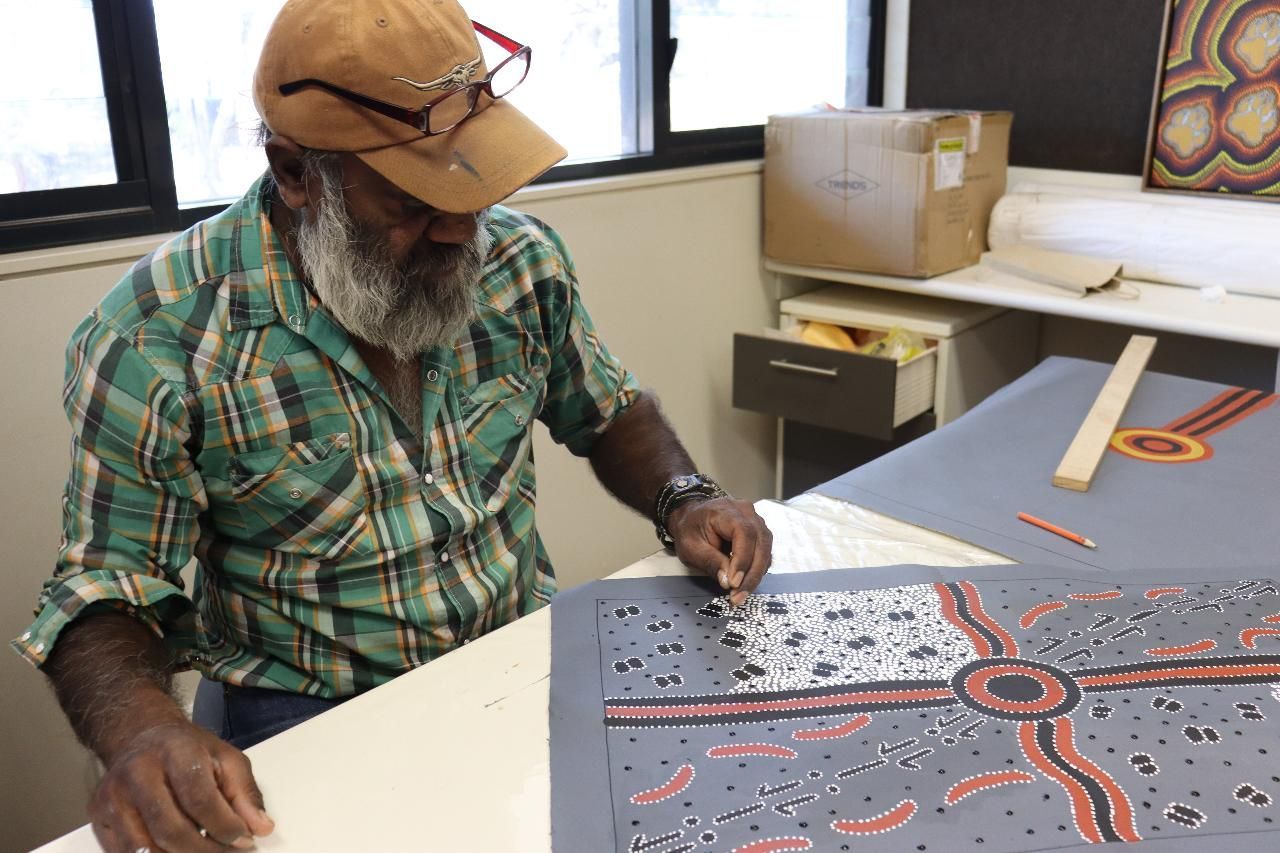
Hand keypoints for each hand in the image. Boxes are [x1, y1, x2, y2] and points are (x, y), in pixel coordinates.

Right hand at [89, 720, 274, 852]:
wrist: (140, 737)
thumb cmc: (188, 750)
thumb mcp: (226, 759)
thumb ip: (245, 794)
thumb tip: (261, 828)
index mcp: (175, 751)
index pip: (200, 799)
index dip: (225, 827)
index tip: (245, 840)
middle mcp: (137, 773)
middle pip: (172, 830)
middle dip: (206, 851)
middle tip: (228, 852)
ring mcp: (112, 797)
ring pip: (146, 849)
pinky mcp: (99, 818)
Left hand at [666, 497, 772, 606]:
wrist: (691, 518)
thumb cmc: (690, 529)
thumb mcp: (690, 547)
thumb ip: (710, 562)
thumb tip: (728, 581)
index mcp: (726, 510)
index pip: (744, 533)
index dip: (742, 560)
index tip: (734, 582)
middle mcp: (746, 512)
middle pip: (760, 542)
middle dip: (751, 573)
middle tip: (738, 595)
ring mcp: (755, 522)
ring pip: (766, 550)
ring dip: (755, 575)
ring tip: (740, 594)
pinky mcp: (758, 534)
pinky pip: (764, 554)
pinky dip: (756, 571)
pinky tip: (744, 584)